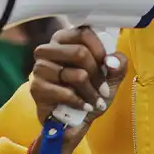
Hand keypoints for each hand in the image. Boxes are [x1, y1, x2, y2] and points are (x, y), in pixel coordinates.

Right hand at [30, 26, 127, 153]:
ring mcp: (39, 68)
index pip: (84, 33)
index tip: (108, 65)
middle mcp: (48, 49)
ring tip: (95, 100)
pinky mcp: (36, 87)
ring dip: (91, 91)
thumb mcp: (110, 77)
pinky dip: (80, 102)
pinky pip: (64, 92)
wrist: (72, 121)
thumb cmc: (89, 92)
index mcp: (65, 39)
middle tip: (104, 90)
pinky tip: (85, 106)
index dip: (100, 50)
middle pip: (80, 52)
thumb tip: (112, 61)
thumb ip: (118, 64)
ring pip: (76, 74)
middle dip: (97, 74)